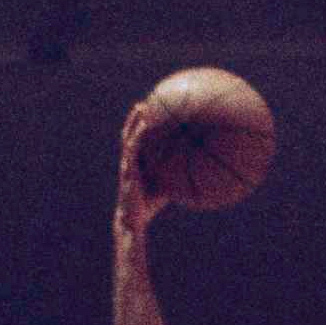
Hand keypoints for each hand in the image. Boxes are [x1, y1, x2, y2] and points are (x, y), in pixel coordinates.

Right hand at [114, 103, 172, 236]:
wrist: (133, 220)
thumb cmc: (151, 204)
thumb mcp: (167, 186)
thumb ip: (177, 177)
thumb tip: (198, 172)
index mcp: (137, 164)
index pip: (137, 142)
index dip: (140, 127)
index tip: (149, 112)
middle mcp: (130, 162)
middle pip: (129, 135)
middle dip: (134, 120)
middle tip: (142, 104)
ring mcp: (127, 166)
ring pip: (128, 138)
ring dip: (134, 122)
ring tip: (141, 108)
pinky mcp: (128, 171)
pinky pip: (132, 149)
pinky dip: (138, 136)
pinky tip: (145, 127)